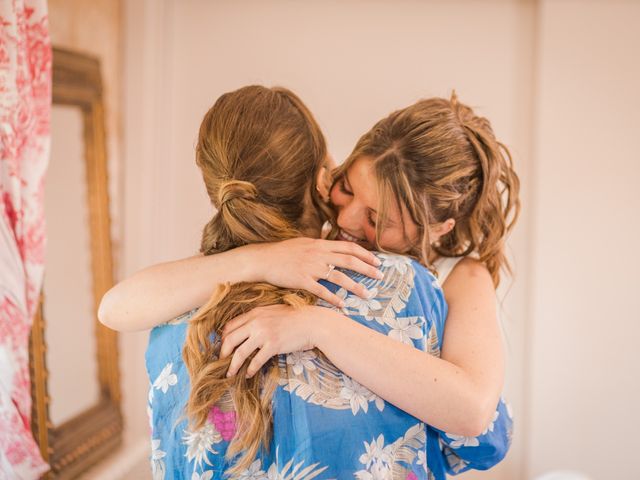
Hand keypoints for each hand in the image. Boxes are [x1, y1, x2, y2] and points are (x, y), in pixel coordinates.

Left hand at [219, 304, 326, 377]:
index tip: (223, 348)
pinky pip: (256, 360)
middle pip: (230, 339)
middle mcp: (256, 322)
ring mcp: (264, 334)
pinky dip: (250, 369)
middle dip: (223, 353)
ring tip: (230, 374)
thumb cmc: (295, 317)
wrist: (312, 322)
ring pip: (240, 352)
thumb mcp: (273, 311)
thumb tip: (247, 329)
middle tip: (222, 362)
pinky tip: (249, 374)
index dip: (223, 338)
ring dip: (233, 366)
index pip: (230, 326)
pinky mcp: (273, 345)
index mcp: (255, 313)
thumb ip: (259, 318)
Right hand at [246, 238, 382, 306]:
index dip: (365, 254)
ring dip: (355, 286)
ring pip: (339, 277)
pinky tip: (343, 304)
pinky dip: (333, 298)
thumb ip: (319, 245)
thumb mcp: (303, 243)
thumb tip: (331, 246)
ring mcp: (310, 267)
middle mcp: (318, 254)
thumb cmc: (282, 252)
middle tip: (380, 276)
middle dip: (368, 269)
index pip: (348, 247)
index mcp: (320, 244)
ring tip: (367, 294)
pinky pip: (321, 290)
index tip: (377, 261)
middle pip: (349, 261)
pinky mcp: (302, 280)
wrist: (263, 259)